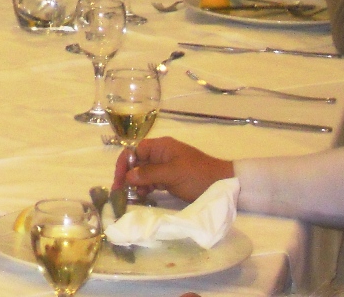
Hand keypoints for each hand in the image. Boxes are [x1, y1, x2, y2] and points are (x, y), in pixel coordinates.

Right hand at [114, 136, 233, 203]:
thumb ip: (149, 174)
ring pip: (143, 174)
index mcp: (160, 147)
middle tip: (120, 192)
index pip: (134, 151)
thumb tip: (128, 176)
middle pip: (137, 163)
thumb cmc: (198, 176)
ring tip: (132, 197)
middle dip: (127, 176)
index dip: (124, 164)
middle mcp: (160, 155)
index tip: (118, 181)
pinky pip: (152, 182)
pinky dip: (146, 188)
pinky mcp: (170, 179)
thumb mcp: (173, 174)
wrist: (224, 185)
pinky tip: (142, 196)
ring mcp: (165, 167)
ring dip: (136, 184)